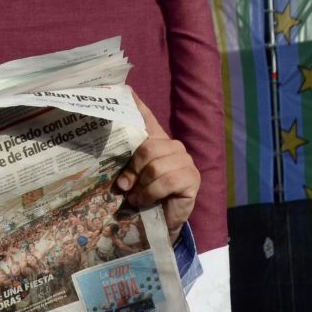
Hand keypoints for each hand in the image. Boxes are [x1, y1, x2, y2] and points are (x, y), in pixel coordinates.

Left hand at [116, 93, 198, 230]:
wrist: (162, 222)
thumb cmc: (144, 197)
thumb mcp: (131, 179)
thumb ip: (125, 168)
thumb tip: (118, 177)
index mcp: (156, 143)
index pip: (147, 119)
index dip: (137, 105)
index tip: (125, 89)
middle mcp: (173, 147)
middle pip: (148, 148)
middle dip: (133, 169)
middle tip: (125, 185)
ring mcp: (185, 161)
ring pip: (155, 166)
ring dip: (142, 186)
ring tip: (136, 196)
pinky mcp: (192, 178)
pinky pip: (166, 181)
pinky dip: (151, 193)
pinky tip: (146, 200)